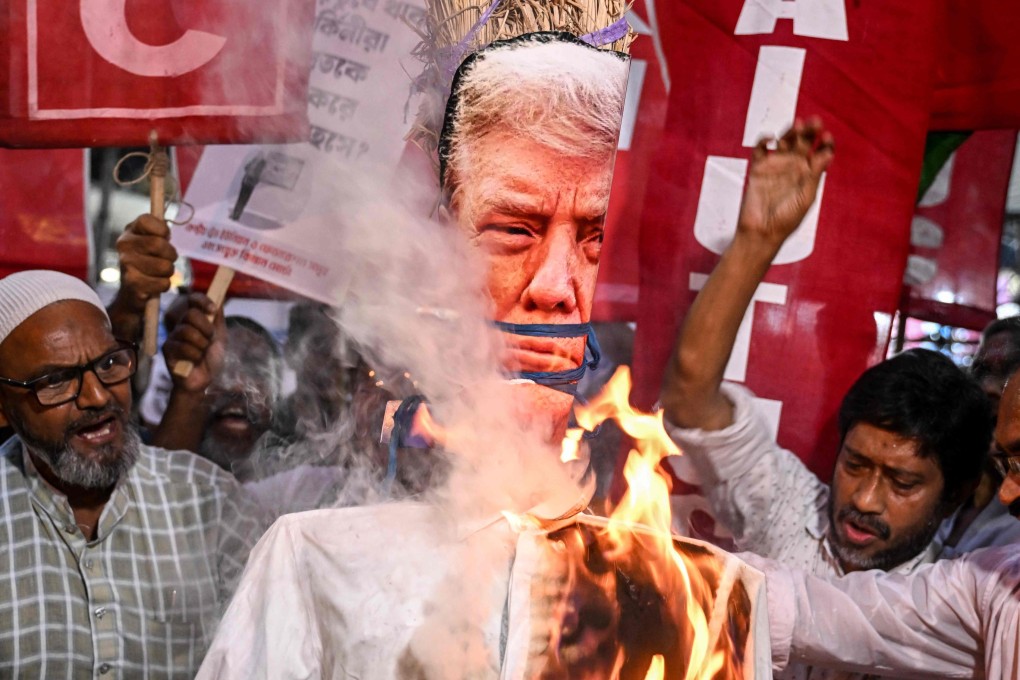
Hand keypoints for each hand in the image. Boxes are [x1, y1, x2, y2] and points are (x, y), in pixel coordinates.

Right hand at [113, 215, 177, 312]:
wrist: (133, 287)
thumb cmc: (148, 258)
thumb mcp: (153, 238)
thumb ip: (160, 229)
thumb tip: (165, 229)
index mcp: (131, 229)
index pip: (147, 220)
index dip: (163, 230)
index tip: (164, 238)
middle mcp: (124, 244)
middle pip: (158, 244)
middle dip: (171, 254)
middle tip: (167, 258)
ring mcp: (126, 264)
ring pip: (164, 266)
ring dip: (169, 271)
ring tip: (160, 272)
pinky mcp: (132, 283)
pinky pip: (163, 283)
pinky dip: (164, 285)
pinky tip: (155, 283)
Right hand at [162, 293, 223, 393]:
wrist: (204, 379)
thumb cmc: (211, 357)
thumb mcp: (220, 335)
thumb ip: (218, 316)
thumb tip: (219, 295)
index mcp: (194, 318)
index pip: (192, 299)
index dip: (202, 301)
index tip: (213, 310)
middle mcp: (181, 323)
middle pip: (190, 314)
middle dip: (206, 329)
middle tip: (209, 340)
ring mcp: (172, 335)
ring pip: (186, 330)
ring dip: (201, 344)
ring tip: (202, 352)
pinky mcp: (167, 349)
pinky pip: (182, 347)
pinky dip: (195, 355)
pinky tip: (195, 361)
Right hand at [737, 117, 834, 250]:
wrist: (761, 232)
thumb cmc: (786, 220)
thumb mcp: (806, 197)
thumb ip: (814, 174)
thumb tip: (826, 152)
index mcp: (809, 174)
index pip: (820, 152)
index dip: (825, 143)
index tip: (826, 138)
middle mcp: (793, 167)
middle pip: (803, 142)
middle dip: (810, 130)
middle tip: (814, 122)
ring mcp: (776, 166)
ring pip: (784, 140)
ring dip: (790, 131)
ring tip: (796, 126)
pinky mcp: (758, 168)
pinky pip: (761, 149)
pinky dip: (764, 140)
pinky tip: (770, 139)